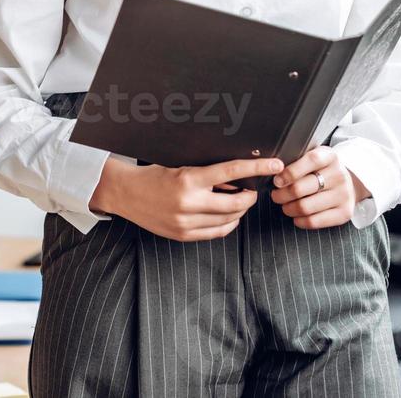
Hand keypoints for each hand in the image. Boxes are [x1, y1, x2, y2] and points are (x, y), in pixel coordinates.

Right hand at [88, 156, 284, 241]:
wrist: (125, 193)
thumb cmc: (153, 175)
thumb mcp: (181, 166)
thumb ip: (207, 175)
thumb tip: (237, 178)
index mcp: (189, 179)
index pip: (232, 171)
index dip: (257, 167)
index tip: (274, 165)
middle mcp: (189, 203)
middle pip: (237, 203)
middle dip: (251, 196)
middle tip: (253, 189)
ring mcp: (186, 222)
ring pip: (229, 220)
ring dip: (239, 210)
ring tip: (237, 200)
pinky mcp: (183, 235)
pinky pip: (217, 232)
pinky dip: (228, 223)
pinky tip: (226, 215)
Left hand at [269, 145, 370, 229]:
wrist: (349, 183)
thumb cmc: (322, 170)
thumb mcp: (314, 157)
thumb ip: (296, 160)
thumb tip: (271, 169)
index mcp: (330, 157)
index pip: (310, 161)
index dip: (289, 172)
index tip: (276, 180)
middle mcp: (339, 175)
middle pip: (300, 188)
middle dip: (281, 194)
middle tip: (276, 195)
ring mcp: (343, 195)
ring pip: (305, 207)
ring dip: (288, 208)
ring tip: (285, 205)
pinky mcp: (344, 213)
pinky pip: (314, 221)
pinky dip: (299, 220)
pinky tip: (296, 216)